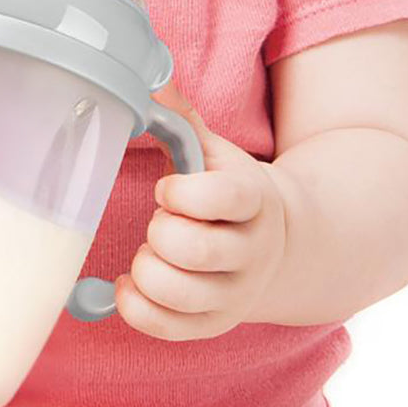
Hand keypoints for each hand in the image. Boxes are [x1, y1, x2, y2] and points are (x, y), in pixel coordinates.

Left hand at [114, 80, 287, 340]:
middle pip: (195, 251)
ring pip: (178, 294)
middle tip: (157, 221)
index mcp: (253, 199)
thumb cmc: (227, 191)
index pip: (221, 197)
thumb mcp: (213, 151)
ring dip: (146, 270)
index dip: (183, 192)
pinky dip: (135, 307)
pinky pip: (167, 328)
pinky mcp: (215, 325)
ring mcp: (236, 294)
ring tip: (149, 253)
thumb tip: (149, 78)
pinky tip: (131, 284)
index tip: (166, 188)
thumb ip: (181, 117)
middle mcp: (251, 251)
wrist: (276, 245)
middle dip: (159, 233)